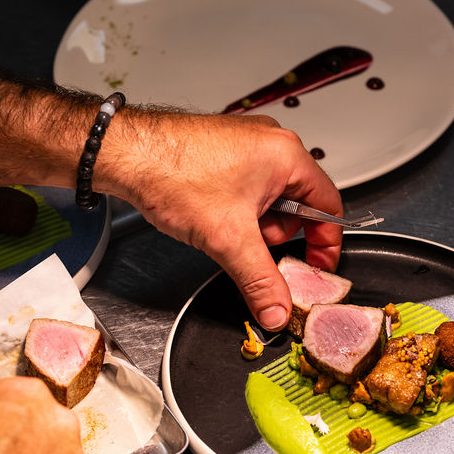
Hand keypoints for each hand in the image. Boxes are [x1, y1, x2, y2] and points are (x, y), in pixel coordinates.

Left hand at [109, 111, 342, 330]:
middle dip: (276, 236)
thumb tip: (277, 309)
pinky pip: (247, 189)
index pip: (328, 206)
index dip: (324, 243)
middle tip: (251, 248)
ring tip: (222, 227)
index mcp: (287, 156)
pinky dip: (236, 210)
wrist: (125, 153)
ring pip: (269, 199)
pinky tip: (212, 216)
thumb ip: (260, 280)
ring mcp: (247, 145)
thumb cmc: (173, 172)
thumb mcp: (228, 239)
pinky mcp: (225, 151)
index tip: (315, 267)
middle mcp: (271, 144)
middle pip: (298, 205)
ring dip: (252, 224)